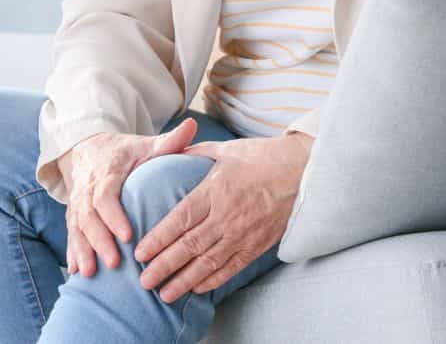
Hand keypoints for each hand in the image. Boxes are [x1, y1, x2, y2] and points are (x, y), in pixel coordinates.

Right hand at [55, 118, 199, 278]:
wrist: (88, 148)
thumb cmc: (125, 152)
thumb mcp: (146, 145)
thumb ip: (169, 141)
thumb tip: (192, 126)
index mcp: (107, 171)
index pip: (106, 194)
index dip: (114, 215)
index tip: (128, 234)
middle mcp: (88, 187)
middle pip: (88, 215)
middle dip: (99, 240)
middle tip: (114, 262)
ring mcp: (78, 202)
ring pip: (76, 227)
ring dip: (83, 250)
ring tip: (90, 274)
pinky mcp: (73, 213)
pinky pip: (69, 233)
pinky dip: (72, 252)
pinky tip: (76, 271)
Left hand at [133, 132, 311, 301]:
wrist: (305, 172)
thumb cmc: (263, 157)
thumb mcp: (225, 150)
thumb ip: (194, 153)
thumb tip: (169, 151)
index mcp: (216, 191)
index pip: (180, 219)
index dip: (158, 238)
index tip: (140, 253)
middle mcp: (227, 216)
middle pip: (190, 246)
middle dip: (164, 266)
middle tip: (144, 281)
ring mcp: (244, 233)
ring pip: (208, 262)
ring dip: (184, 280)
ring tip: (165, 294)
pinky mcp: (258, 244)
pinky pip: (232, 267)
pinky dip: (213, 280)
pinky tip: (196, 288)